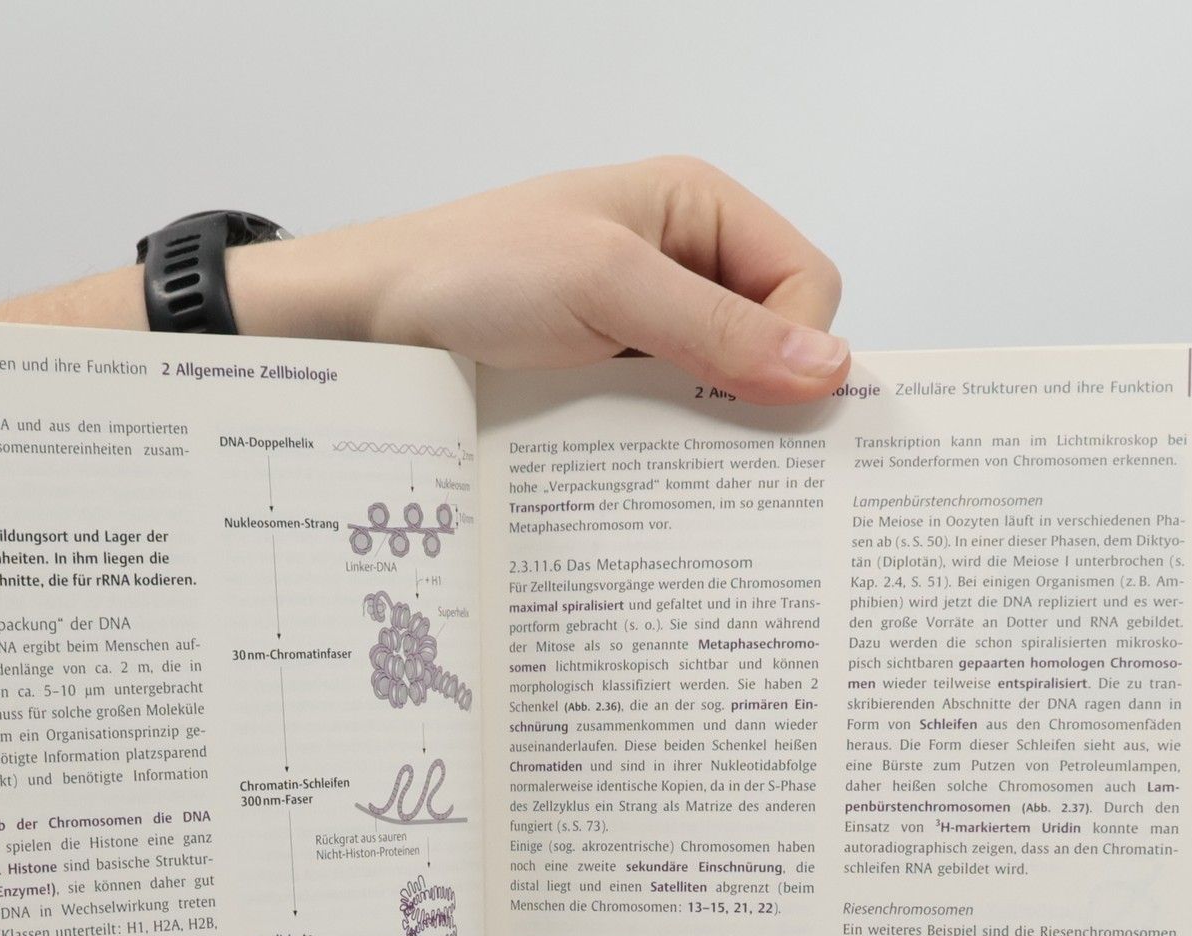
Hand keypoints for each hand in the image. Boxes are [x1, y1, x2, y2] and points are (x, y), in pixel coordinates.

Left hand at [231, 157, 848, 404]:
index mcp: (696, 208)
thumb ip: (719, 330)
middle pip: (772, 343)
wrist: (364, 325)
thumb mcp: (606, 287)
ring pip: (721, 393)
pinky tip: (638, 470)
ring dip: (705, 431)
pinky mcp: (608, 383)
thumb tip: (827, 368)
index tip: (770, 401)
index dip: (801, 343)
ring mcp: (643, 329)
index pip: (807, 280)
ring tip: (669, 462)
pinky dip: (662, 450)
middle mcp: (679, 264)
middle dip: (758, 395)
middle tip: (728, 450)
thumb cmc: (468, 274)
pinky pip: (667, 424)